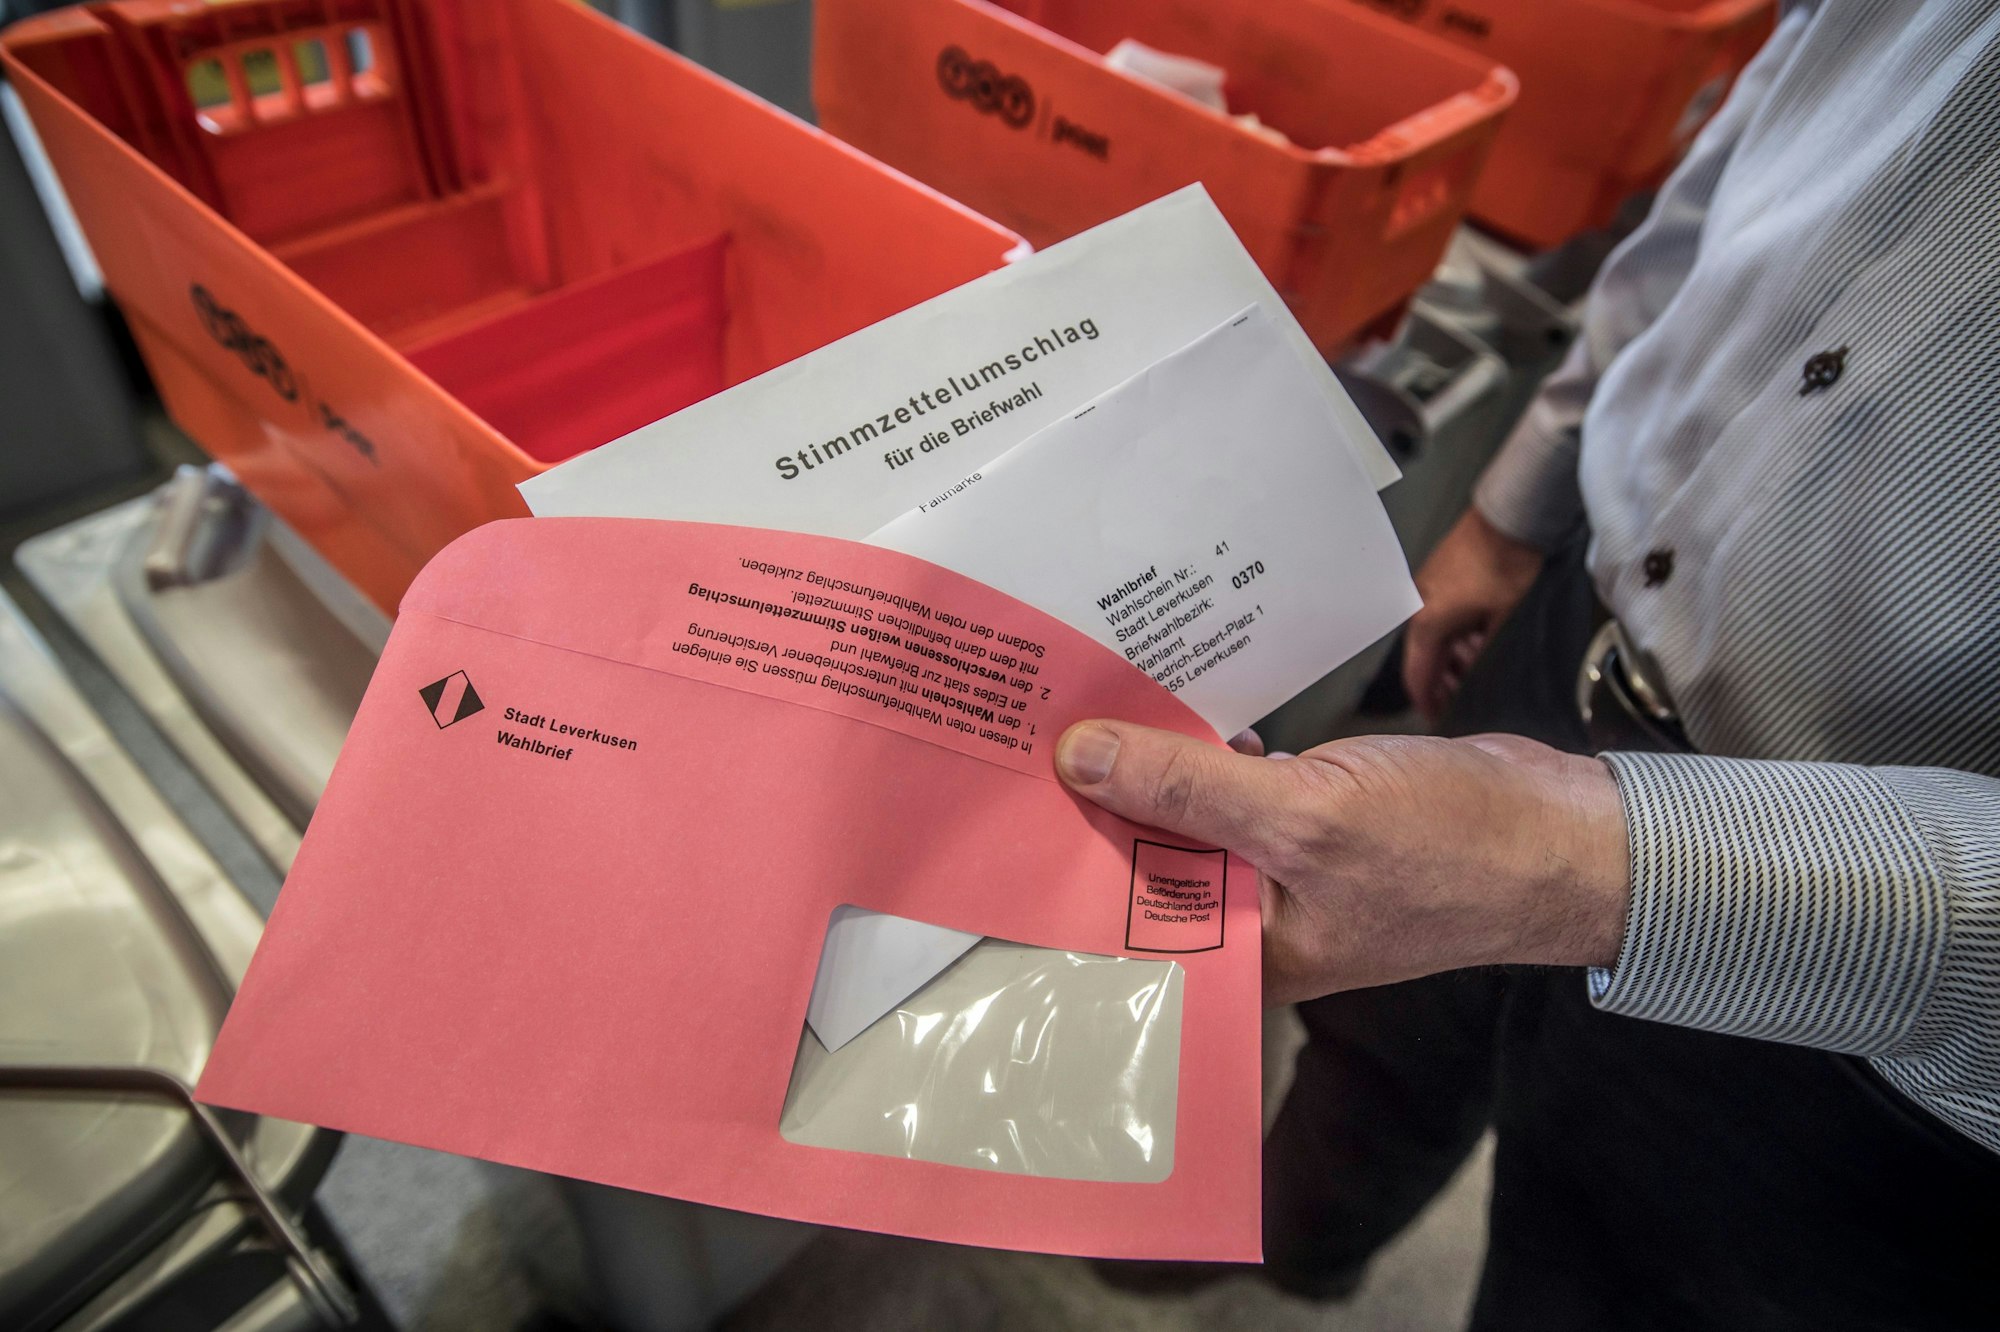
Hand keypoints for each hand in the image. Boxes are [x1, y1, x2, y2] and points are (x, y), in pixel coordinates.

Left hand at [1055, 721, 1629, 1004]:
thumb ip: (1189, 788)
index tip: (1006, 795)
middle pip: (1147, 857)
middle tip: (1026, 725)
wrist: (1566, 830)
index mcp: (1243, 958)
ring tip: (1081, 699)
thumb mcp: (1306, 818)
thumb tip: (1083, 758)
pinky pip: (1236, 782)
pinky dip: (1211, 745)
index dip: (1065, 855)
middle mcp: (1253, 921)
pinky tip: (1176, 697)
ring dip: (1153, 760)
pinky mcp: (1310, 820)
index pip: (1123, 915)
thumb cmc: (1455, 849)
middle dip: (1099, 797)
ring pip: (1190, 812)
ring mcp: (1284, 869)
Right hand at [1403, 508, 1544, 721]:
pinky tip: (1477, 641)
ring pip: (1434, 636)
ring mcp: (1428, 588)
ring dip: (1450, 657)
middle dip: (1442, 681)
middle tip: (1459, 701)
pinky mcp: (1442, 575)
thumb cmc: (1507, 562)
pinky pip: (1441, 616)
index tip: (1436, 717)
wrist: (1513, 517)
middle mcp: (1419, 605)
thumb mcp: (1501, 624)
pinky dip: (1454, 634)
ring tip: (1474, 672)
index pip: (1417, 674)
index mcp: (1427, 621)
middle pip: (1424, 656)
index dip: (1427, 702)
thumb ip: (1483, 659)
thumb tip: (1475, 682)